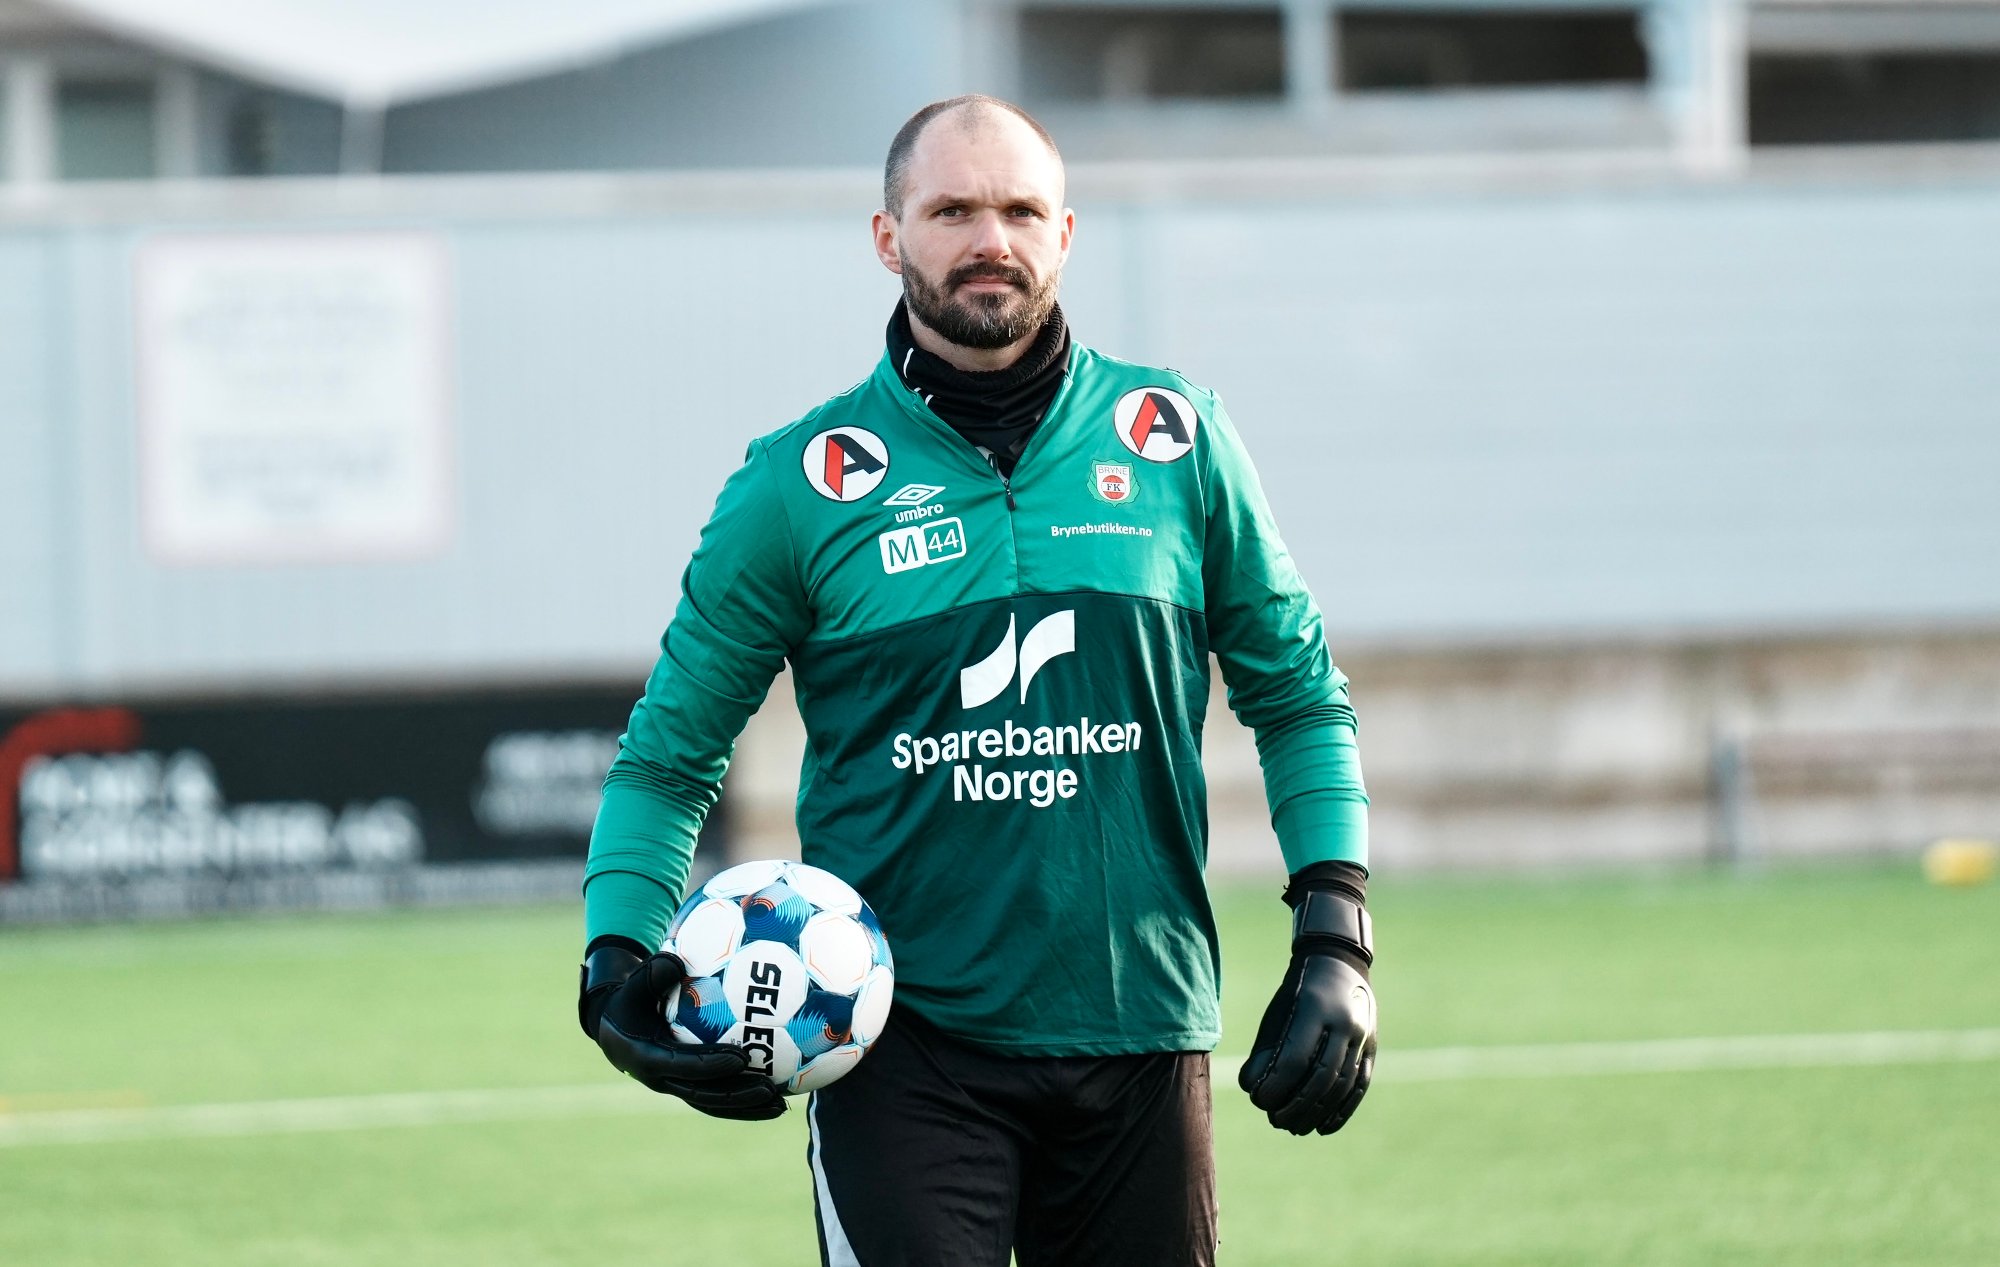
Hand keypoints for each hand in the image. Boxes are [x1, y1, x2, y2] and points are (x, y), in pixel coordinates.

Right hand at [579, 943, 786, 1119]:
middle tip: (768, 1089)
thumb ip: (650, 974)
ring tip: (780, 1105)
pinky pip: (717, 1100)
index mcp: (647, 1057)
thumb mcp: (633, 986)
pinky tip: (774, 1097)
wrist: (615, 1029)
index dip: (711, 1064)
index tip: (741, 1057)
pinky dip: (743, 1103)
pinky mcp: (686, 1089)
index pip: (683, 1065)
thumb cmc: (630, 1000)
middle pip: (703, 1094)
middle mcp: (662, 1080)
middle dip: (736, 1095)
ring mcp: (675, 1087)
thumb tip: (673, 960)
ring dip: (746, 1107)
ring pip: (713, 1104)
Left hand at [1239, 885, 1376, 1134]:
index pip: (1295, 1057)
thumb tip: (1250, 1088)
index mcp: (1314, 1009)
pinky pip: (1359, 1085)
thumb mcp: (1278, 1012)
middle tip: (1275, 1120)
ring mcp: (1362, 1036)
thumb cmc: (1299, 991)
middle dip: (1296, 1104)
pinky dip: (1342, 1110)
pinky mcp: (1371, 1047)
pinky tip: (1323, 1127)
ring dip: (1317, 1112)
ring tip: (1294, 1127)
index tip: (1258, 1100)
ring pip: (1342, 1084)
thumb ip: (1266, 1049)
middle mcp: (1343, 1023)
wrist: (1340, 962)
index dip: (1276, 1084)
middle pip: (1321, 1076)